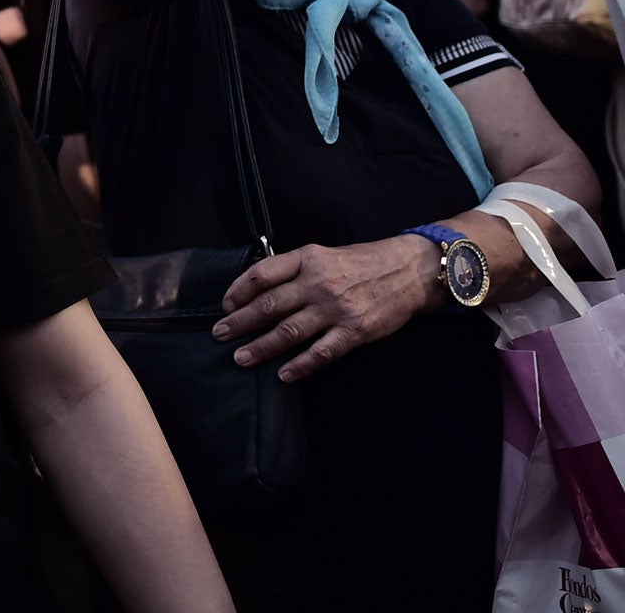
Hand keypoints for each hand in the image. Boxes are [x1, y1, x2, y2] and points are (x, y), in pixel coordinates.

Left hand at [214, 237, 439, 381]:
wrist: (408, 271)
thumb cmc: (360, 263)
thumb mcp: (322, 254)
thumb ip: (292, 269)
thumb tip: (256, 288)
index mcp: (307, 259)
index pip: (262, 274)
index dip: (239, 290)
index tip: (225, 304)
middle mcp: (318, 283)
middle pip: (269, 305)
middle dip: (240, 322)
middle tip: (220, 334)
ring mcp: (336, 309)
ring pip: (290, 331)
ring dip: (262, 347)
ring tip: (241, 358)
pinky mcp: (355, 331)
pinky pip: (322, 352)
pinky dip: (300, 365)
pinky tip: (283, 374)